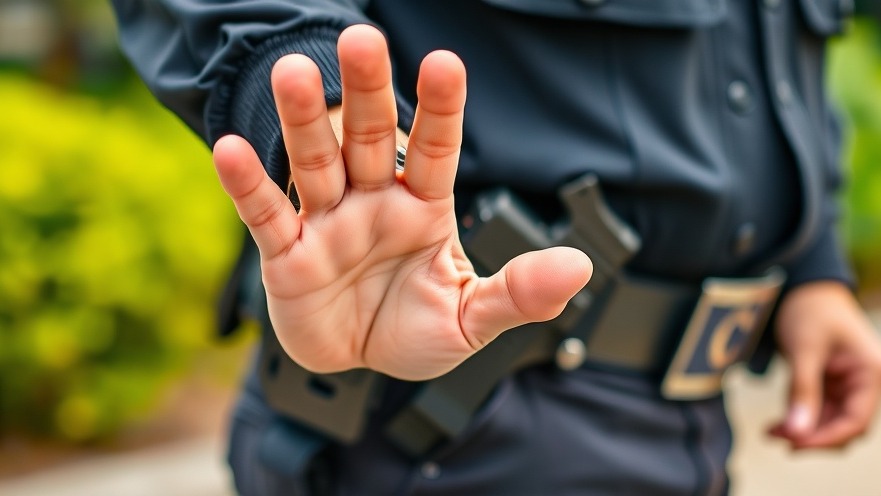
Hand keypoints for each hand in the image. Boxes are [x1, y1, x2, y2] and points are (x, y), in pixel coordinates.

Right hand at [212, 25, 591, 380]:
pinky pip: (265, 215)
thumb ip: (518, 294)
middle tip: (363, 41)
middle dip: (367, 93)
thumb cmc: (412, 330)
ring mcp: (326, 223)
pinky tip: (231, 149)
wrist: (355, 364)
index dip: (439, 108)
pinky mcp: (285, 255)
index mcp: (424, 208)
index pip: (436, 149)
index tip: (445, 64)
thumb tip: (580, 267)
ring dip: (302, 121)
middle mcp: (373, 202)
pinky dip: (248, 185)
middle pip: (369, 139)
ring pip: (315, 163)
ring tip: (290, 73)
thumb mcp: (470, 319)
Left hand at [769, 281, 880, 449]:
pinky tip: (776, 426)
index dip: (827, 438)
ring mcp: (849, 385)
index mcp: (872, 373)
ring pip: (830, 422)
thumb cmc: (810, 310)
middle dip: (813, 437)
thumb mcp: (804, 349)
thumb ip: (802, 391)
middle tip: (778, 441)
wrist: (804, 288)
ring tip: (771, 433)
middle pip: (846, 426)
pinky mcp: (831, 384)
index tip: (794, 445)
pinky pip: (819, 410)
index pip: (856, 421)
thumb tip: (795, 434)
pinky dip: (800, 418)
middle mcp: (866, 382)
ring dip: (803, 431)